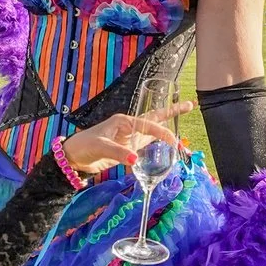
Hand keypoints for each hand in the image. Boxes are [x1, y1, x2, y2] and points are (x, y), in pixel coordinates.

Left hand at [64, 104, 189, 174]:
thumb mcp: (100, 146)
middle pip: (155, 118)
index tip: (174, 143)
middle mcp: (130, 126)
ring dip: (169, 130)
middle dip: (172, 112)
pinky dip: (160, 145)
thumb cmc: (85, 146)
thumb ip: (118, 153)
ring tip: (184, 126)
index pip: (149, 124)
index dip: (163, 133)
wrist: (75, 156)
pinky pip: (149, 144)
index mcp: (124, 121)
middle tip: (190, 104)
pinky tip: (169, 146)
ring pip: (154, 131)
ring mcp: (131, 137)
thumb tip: (136, 160)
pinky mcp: (129, 148)